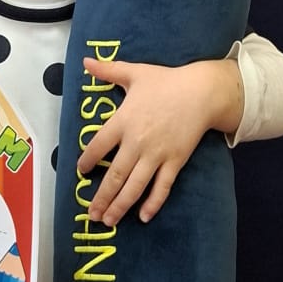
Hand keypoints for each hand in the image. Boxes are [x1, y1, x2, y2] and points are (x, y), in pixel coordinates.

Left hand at [76, 56, 243, 226]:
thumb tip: (85, 61)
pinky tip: (144, 217)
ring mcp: (157, 154)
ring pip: (134, 186)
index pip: (97, 146)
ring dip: (120, 205)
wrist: (201, 91)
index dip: (87, 161)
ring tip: (108, 220)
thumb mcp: (135, 73)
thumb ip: (108, 71)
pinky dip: (152, 203)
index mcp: (123, 121)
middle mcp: (137, 141)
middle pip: (114, 175)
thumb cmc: (166, 81)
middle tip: (90, 214)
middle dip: (101, 197)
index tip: (81, 172)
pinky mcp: (175, 161)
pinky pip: (161, 187)